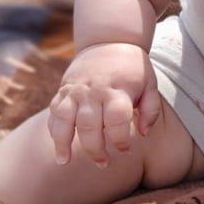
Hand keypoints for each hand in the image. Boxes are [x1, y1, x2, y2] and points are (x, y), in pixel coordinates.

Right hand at [47, 42, 161, 167]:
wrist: (109, 40)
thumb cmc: (133, 68)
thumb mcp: (150, 84)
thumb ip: (151, 110)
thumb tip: (142, 133)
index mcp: (117, 90)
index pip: (116, 120)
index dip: (121, 139)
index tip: (125, 150)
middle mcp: (93, 91)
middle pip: (89, 126)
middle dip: (95, 149)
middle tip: (104, 163)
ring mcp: (75, 90)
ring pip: (64, 120)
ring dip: (62, 143)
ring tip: (64, 162)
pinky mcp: (63, 90)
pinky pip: (54, 112)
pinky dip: (53, 130)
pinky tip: (58, 147)